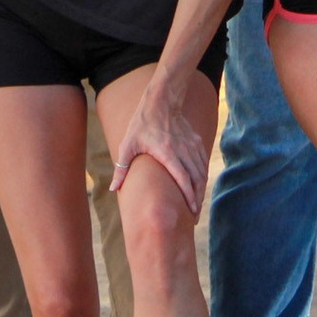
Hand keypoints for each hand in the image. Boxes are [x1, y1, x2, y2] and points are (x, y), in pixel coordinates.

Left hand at [112, 82, 208, 211]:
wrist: (162, 100)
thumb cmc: (142, 123)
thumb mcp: (127, 145)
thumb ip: (121, 168)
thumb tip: (113, 189)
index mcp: (167, 152)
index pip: (183, 179)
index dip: (189, 196)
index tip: (191, 211)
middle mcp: (183, 150)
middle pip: (196, 179)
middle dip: (197, 199)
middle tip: (194, 215)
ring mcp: (192, 145)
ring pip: (202, 172)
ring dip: (201, 190)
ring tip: (197, 204)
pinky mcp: (196, 142)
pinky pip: (203, 163)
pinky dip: (203, 176)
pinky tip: (199, 186)